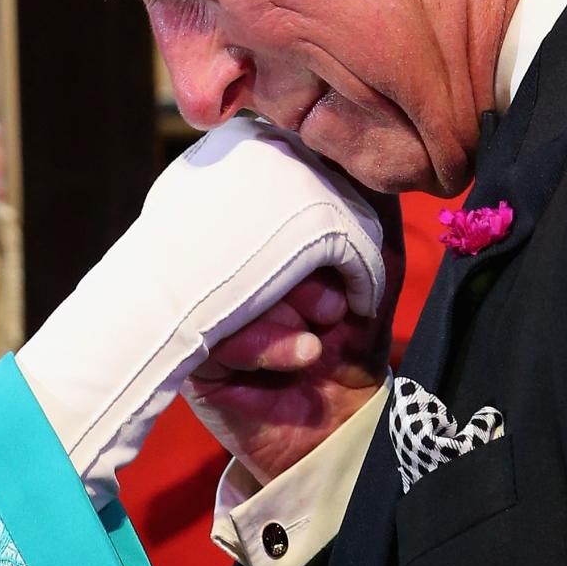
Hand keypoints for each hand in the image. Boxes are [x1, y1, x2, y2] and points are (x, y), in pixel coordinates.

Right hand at [15, 117, 386, 504]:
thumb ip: (366, 202)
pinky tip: (301, 357)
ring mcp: (199, 304)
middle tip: (333, 302)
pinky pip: (221, 333)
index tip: (325, 240)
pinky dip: (271, 344)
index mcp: (253, 231)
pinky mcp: (191, 353)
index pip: (249, 190)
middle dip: (297, 269)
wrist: (343, 419)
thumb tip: (348, 146)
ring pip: (231, 284)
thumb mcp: (374, 260)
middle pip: (237, 233)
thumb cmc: (354, 330)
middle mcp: (218, 262)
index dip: (287, 208)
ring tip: (320, 331)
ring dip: (288, 310)